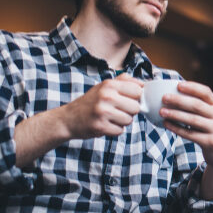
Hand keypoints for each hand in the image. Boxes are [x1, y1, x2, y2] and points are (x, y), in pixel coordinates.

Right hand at [14, 73, 142, 166]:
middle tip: (118, 111)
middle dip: (130, 111)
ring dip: (122, 122)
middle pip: (136, 107)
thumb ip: (124, 81)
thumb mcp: (105, 86)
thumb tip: (144, 84)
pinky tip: (105, 125)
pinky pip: (120, 131)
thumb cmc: (91, 102)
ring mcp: (102, 112)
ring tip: (110, 118)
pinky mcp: (100, 126)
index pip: (138, 91)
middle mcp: (106, 96)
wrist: (68, 119)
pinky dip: (115, 130)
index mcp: (109, 84)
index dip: (136, 98)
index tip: (128, 100)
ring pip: (129, 120)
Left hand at [158, 81, 212, 199]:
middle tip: (164, 98)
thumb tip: (172, 94)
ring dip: (176, 114)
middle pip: (197, 105)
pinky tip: (167, 124)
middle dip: (179, 100)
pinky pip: (191, 134)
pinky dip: (177, 128)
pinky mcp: (210, 142)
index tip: (178, 85)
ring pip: (193, 120)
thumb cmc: (210, 130)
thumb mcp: (209, 116)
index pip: (206, 92)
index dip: (192, 87)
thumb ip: (197, 106)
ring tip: (161, 111)